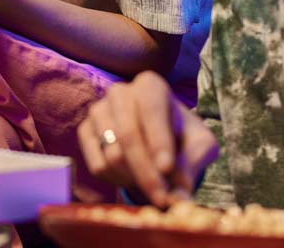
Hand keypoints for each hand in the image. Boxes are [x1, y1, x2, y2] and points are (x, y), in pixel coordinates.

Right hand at [77, 71, 218, 207]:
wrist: (158, 138)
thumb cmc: (182, 136)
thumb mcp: (198, 146)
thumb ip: (191, 165)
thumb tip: (179, 199)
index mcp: (150, 86)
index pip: (151, 111)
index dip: (158, 141)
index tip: (166, 169)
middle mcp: (120, 92)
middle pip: (127, 135)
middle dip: (146, 172)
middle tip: (162, 198)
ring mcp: (98, 111)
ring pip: (112, 154)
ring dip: (135, 179)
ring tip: (152, 184)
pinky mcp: (84, 131)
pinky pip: (98, 166)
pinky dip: (118, 182)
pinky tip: (133, 179)